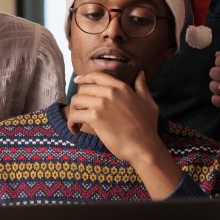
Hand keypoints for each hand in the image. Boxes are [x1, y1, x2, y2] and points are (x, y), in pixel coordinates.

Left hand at [68, 72, 181, 198]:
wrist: (143, 146)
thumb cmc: (147, 127)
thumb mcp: (148, 103)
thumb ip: (142, 87)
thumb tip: (140, 74)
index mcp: (121, 87)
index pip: (97, 76)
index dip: (84, 78)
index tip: (77, 81)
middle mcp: (110, 92)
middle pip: (83, 89)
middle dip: (79, 101)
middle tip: (79, 111)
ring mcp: (101, 104)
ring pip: (76, 101)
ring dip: (73, 111)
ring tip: (76, 122)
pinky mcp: (95, 117)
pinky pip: (74, 115)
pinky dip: (71, 123)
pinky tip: (75, 130)